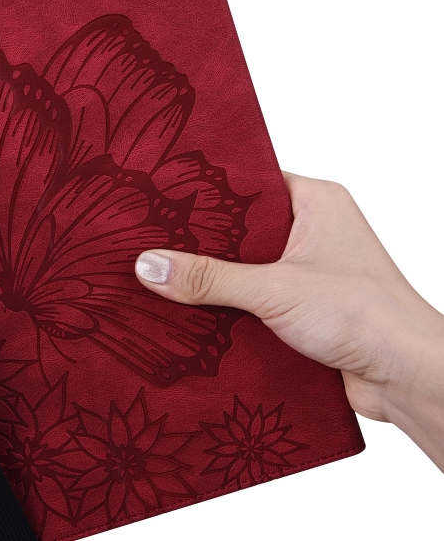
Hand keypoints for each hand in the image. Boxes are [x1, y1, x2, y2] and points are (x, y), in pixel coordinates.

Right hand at [135, 172, 443, 470]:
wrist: (409, 378)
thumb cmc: (365, 315)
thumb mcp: (274, 288)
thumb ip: (209, 277)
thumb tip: (150, 266)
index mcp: (315, 201)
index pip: (248, 182)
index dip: (206, 190)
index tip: (162, 196)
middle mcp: (313, 229)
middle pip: (242, 227)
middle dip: (203, 240)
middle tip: (153, 239)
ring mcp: (309, 269)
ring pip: (246, 265)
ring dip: (215, 278)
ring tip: (164, 276)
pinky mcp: (304, 305)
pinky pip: (255, 296)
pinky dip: (230, 305)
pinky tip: (194, 312)